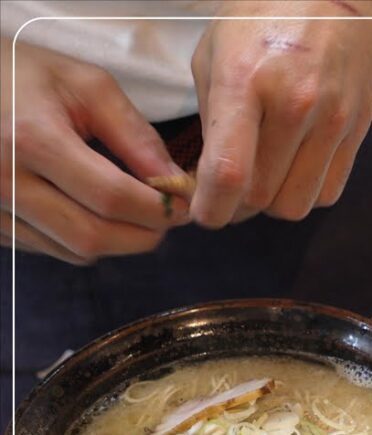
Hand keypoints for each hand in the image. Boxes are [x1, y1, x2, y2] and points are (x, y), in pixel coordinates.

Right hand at [0, 38, 187, 263]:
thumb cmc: (25, 75)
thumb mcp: (88, 87)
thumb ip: (136, 136)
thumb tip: (176, 183)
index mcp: (32, 140)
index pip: (111, 197)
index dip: (158, 209)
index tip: (184, 205)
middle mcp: (5, 182)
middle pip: (92, 236)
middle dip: (143, 234)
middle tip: (168, 217)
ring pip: (72, 251)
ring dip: (116, 242)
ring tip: (135, 213)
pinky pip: (49, 249)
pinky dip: (83, 240)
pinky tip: (93, 212)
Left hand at [189, 0, 371, 227]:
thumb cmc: (265, 16)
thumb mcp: (216, 55)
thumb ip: (211, 120)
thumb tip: (209, 179)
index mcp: (246, 81)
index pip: (229, 172)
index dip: (211, 208)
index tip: (204, 213)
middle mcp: (295, 105)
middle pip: (262, 197)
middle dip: (238, 204)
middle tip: (229, 189)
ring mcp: (333, 120)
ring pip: (297, 204)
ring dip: (274, 202)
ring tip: (265, 177)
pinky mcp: (359, 130)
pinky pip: (329, 191)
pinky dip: (307, 190)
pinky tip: (295, 166)